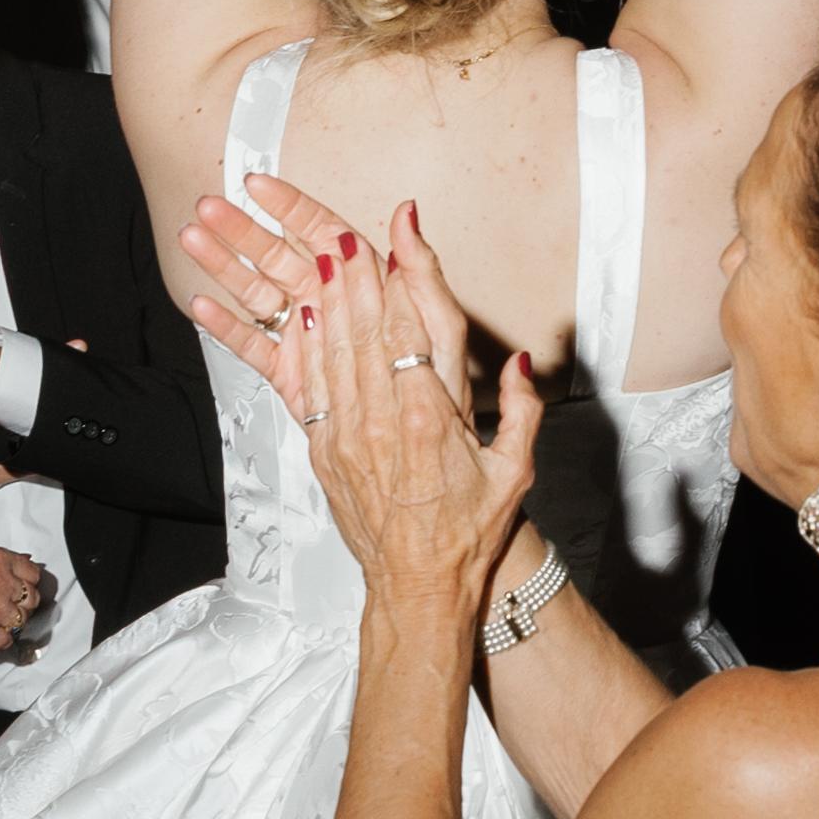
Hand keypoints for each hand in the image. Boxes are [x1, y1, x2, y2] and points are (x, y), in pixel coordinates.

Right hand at [0, 542, 50, 653]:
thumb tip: (18, 562)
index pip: (31, 571)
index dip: (27, 581)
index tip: (22, 587)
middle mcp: (0, 581)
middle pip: (31, 597)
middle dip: (21, 602)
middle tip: (8, 606)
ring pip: (22, 619)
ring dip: (11, 621)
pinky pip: (7, 640)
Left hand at [180, 175, 534, 622]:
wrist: (418, 588)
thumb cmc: (470, 531)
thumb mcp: (515, 472)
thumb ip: (521, 410)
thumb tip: (519, 360)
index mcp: (430, 421)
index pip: (408, 333)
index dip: (395, 280)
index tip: (386, 238)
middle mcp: (382, 423)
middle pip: (361, 332)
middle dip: (348, 276)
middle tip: (338, 230)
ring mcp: (347, 439)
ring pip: (329, 353)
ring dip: (320, 299)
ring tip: (310, 254)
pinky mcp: (325, 453)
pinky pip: (307, 388)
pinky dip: (301, 346)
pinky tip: (297, 313)